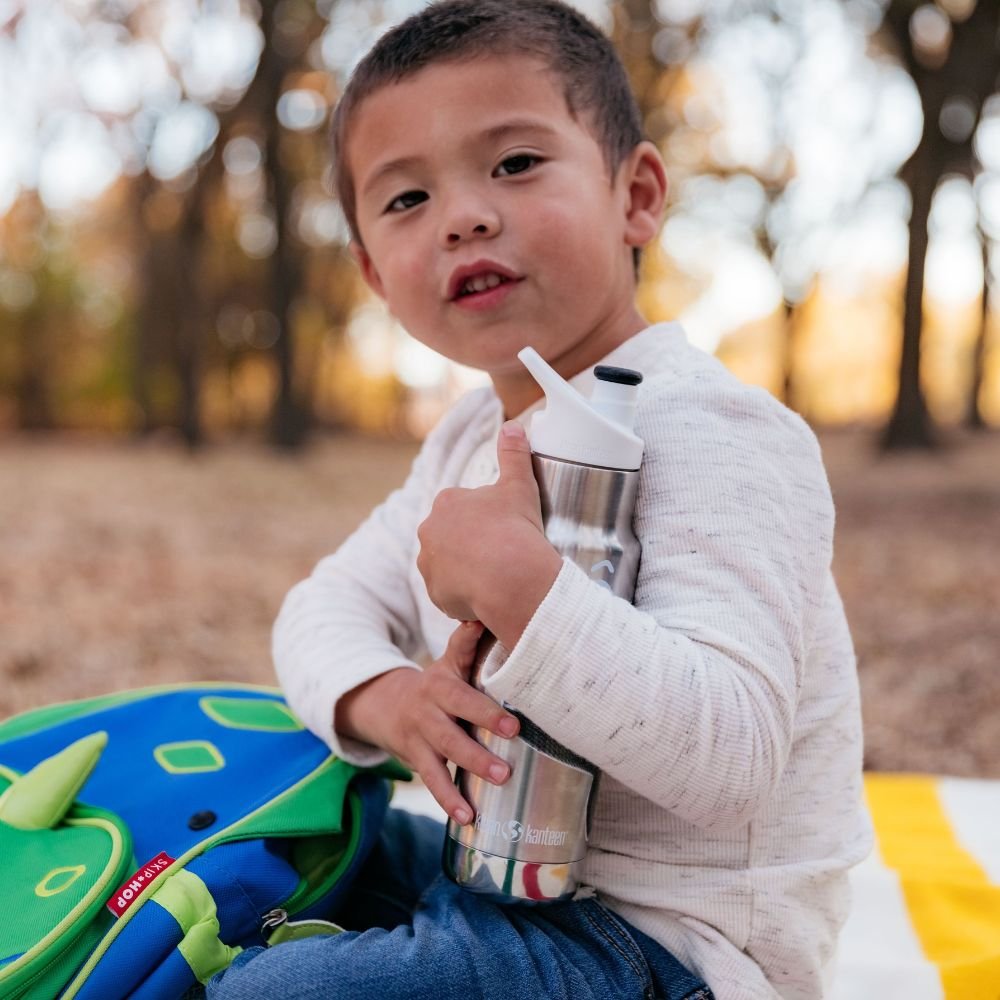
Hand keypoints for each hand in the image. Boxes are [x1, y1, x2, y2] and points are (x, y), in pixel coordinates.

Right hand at [335, 620, 519, 825]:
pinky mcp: (415, 759)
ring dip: (471, 768)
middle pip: (455, 722)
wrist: (387, 706)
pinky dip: (450, 801)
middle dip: (482, 733)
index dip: (484, 704)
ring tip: (501, 780)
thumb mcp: (448, 663)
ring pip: (445, 753)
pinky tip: (469, 818)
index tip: (513, 721)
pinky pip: (433, 781)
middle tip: (512, 745)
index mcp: (442, 683)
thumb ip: (466, 644)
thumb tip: (483, 615)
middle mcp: (429, 708)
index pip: (463, 691)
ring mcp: (420, 736)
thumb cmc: (436, 685)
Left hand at [417, 421, 561, 646]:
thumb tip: (513, 426)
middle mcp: (429, 531)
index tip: (501, 528)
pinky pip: (449, 592)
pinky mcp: (435, 593)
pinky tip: (485, 593)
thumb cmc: (516, 529)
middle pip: (450, 536)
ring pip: (447, 564)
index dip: (483, 518)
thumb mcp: (519, 484)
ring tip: (493, 575)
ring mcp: (429, 564)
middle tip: (499, 552)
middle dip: (469, 543)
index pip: (461, 508)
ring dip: (464, 569)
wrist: (513, 577)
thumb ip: (514, 453)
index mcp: (446, 502)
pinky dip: (463, 594)